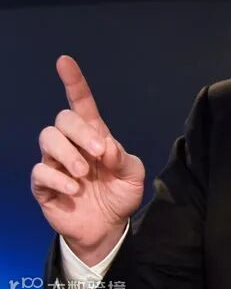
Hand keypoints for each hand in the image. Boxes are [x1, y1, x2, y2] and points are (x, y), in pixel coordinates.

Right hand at [31, 55, 144, 265]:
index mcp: (95, 135)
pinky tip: (74, 190)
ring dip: (68, 154)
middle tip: (98, 154)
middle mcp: (72, 144)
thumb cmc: (120, 193)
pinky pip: (40, 171)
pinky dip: (58, 179)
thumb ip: (122, 157)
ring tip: (84, 175)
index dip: (73, 82)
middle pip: (62, 119)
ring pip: (47, 140)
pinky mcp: (44, 185)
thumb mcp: (133, 174)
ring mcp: (56, 163)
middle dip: (79, 132)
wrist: (109, 226)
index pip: (82, 103)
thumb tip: (104, 147)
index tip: (64, 61)